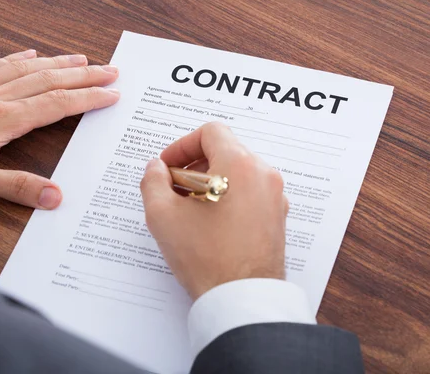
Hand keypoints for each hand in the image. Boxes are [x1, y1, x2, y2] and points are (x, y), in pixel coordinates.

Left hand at [0, 50, 119, 208]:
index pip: (57, 104)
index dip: (88, 98)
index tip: (112, 94)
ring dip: (58, 61)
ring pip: (27, 68)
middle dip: (84, 74)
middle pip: (49, 79)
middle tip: (111, 70)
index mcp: (3, 119)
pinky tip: (29, 53)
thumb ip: (17, 187)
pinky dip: (17, 57)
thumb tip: (56, 197)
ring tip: (82, 58)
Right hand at [140, 122, 288, 300]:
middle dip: (194, 166)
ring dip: (211, 181)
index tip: (168, 166)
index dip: (182, 145)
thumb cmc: (206, 257)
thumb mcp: (163, 215)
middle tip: (174, 189)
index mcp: (239, 165)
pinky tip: (210, 222)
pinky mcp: (277, 216)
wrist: (242, 298)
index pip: (211, 132)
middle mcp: (263, 174)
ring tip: (190, 208)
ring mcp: (275, 196)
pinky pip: (251, 192)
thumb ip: (153, 181)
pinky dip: (229, 196)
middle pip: (225, 151)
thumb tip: (156, 168)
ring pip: (238, 172)